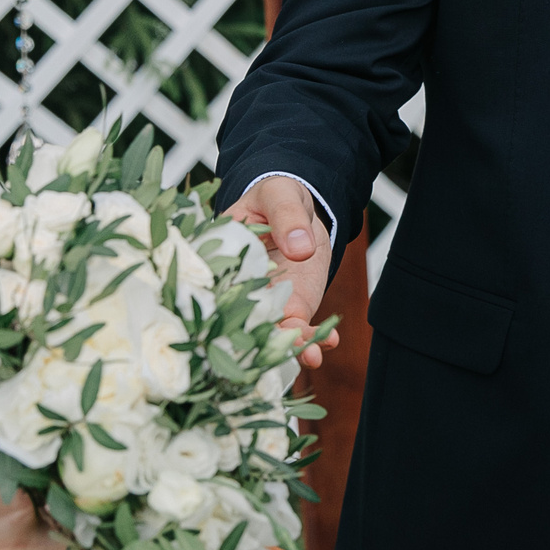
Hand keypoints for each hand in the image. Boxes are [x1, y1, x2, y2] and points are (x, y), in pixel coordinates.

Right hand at [227, 174, 340, 367]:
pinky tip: (329, 339)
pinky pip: (298, 327)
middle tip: (281, 347)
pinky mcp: (290, 306)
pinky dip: (313, 336)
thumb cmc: (277, 196)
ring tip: (312, 354)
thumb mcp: (280, 196)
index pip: (219, 285)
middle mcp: (239, 286)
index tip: (246, 321)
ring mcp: (265, 301)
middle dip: (261, 339)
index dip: (227, 307)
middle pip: (243, 318)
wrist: (299, 209)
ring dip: (290, 346)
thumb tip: (300, 248)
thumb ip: (287, 217)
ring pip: (272, 330)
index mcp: (222, 257)